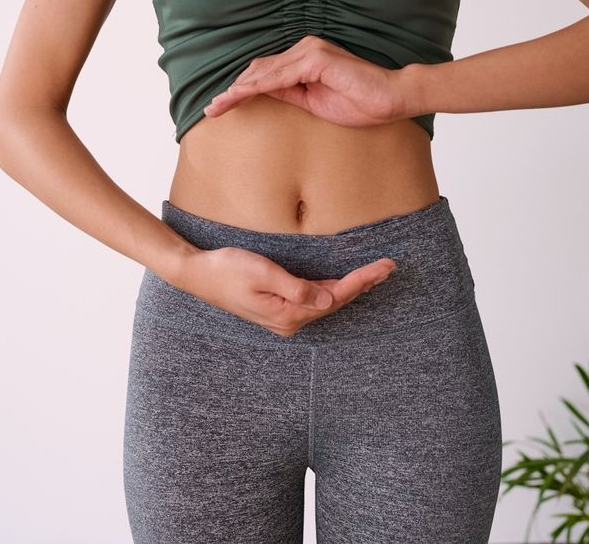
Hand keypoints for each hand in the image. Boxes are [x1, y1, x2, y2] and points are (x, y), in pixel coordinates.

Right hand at [175, 245, 396, 337]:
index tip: (383, 267)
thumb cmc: (227, 269)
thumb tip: (327, 301)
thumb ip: (296, 288)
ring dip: (352, 287)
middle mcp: (290, 321)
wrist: (198, 275)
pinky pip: (314, 300)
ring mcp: (285, 317)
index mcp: (288, 314)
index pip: (335, 296)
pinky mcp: (280, 308)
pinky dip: (334, 290)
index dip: (362, 280)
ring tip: (376, 273)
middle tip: (390, 267)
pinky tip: (346, 283)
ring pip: (327, 302)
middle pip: (336, 301)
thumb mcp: (262, 273)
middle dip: (364, 284)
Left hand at [202, 35, 411, 128]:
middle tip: (211, 109)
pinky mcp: (316, 60)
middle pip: (259, 69)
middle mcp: (305, 49)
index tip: (222, 107)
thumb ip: (290, 94)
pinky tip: (240, 97)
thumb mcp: (315, 102)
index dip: (242, 89)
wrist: (391, 99)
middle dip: (233, 90)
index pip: (266, 73)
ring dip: (238, 90)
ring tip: (218, 106)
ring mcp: (310, 52)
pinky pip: (279, 76)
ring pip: (264, 72)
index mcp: (305, 58)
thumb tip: (263, 94)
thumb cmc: (360, 102)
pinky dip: (257, 88)